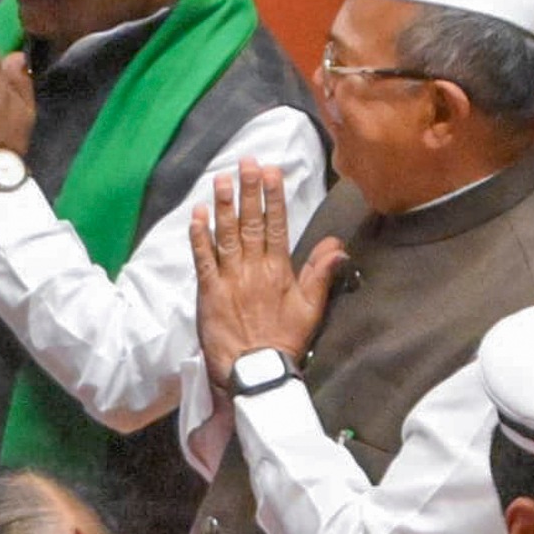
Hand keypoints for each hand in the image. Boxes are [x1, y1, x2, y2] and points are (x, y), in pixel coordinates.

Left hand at [189, 160, 338, 383]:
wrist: (256, 371)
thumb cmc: (285, 342)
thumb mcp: (311, 309)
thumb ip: (321, 274)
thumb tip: (337, 243)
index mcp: (280, 271)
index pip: (278, 226)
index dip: (274, 197)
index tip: (272, 171)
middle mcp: (255, 269)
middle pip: (252, 223)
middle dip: (249, 190)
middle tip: (246, 162)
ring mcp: (230, 279)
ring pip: (227, 235)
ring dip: (224, 205)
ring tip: (221, 179)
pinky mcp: (209, 292)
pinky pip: (203, 259)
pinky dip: (199, 236)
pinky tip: (197, 215)